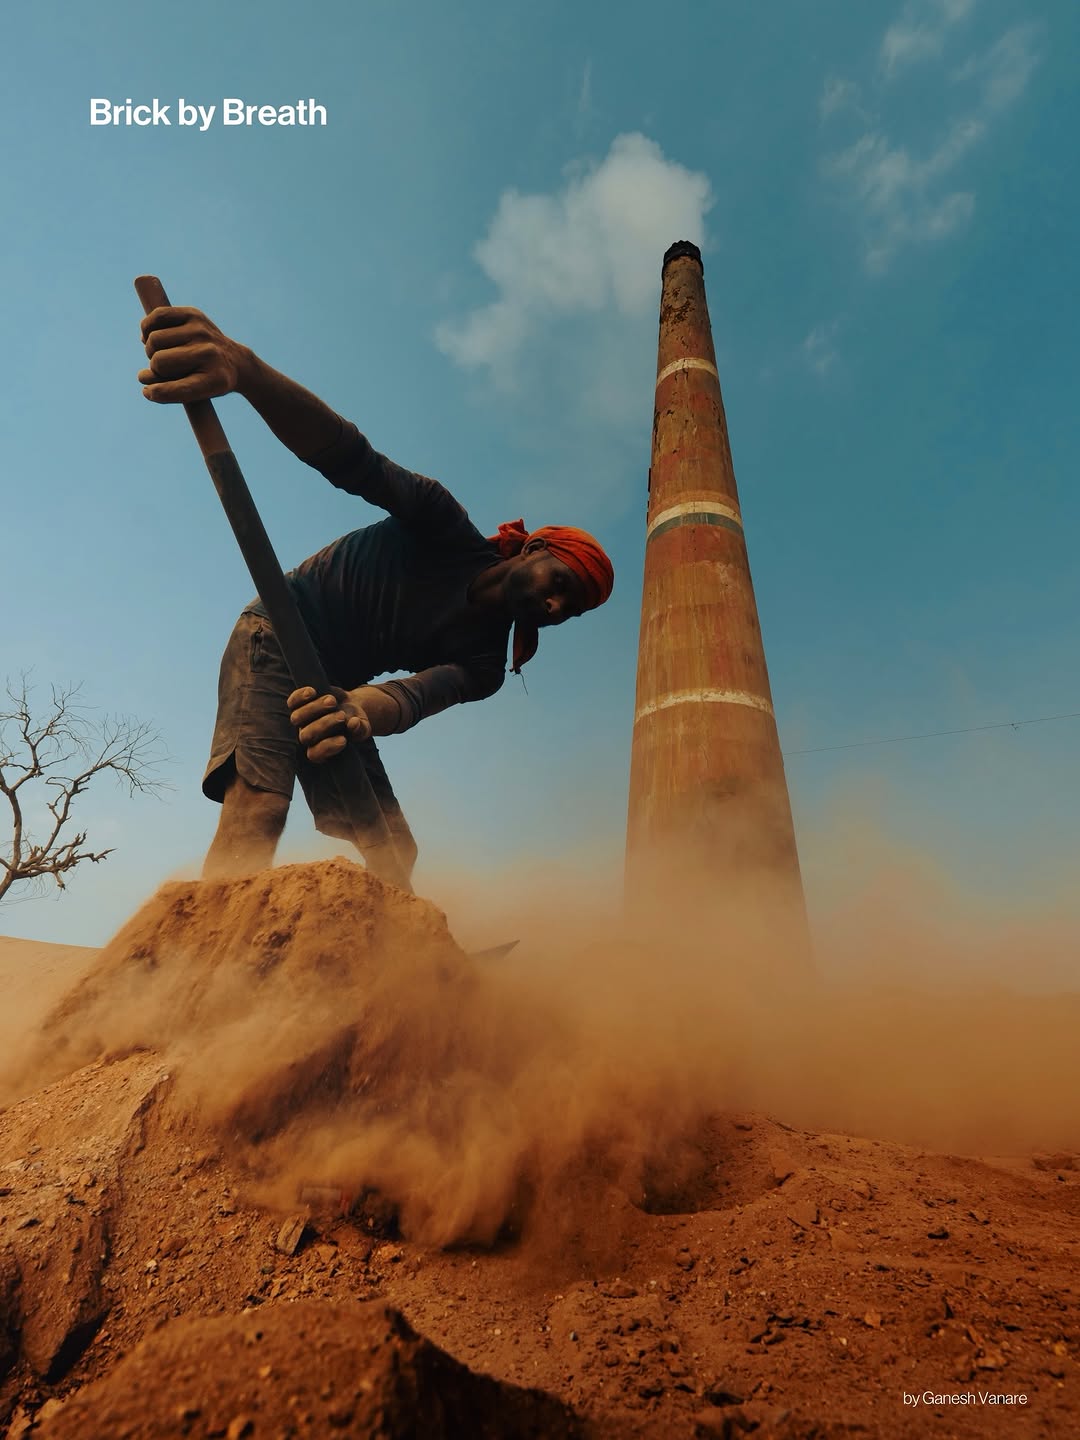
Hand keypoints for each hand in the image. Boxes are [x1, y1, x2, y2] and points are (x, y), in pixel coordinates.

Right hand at [138, 306, 252, 403]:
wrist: (235, 361)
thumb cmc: (208, 381)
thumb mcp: (196, 395)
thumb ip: (169, 391)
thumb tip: (143, 378)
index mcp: (214, 381)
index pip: (175, 389)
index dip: (157, 392)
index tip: (150, 392)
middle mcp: (210, 353)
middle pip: (159, 362)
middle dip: (155, 369)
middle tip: (164, 370)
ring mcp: (202, 331)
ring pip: (154, 340)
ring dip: (151, 349)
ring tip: (162, 353)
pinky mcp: (194, 315)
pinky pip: (158, 316)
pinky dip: (147, 327)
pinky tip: (151, 337)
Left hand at [287, 686, 371, 763]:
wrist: (348, 706)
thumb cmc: (355, 722)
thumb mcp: (362, 727)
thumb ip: (360, 729)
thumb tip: (354, 724)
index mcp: (321, 749)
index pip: (315, 754)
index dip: (327, 748)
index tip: (344, 740)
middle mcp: (308, 737)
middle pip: (305, 736)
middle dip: (323, 725)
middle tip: (341, 716)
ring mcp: (302, 721)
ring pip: (297, 718)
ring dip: (314, 709)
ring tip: (332, 701)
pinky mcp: (299, 704)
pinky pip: (292, 702)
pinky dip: (300, 697)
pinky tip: (313, 691)